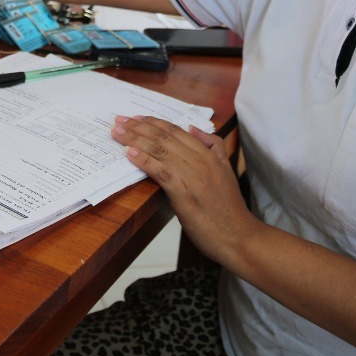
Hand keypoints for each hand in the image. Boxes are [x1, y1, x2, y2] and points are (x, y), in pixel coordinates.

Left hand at [112, 115, 255, 264]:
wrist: (238, 236)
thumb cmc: (229, 208)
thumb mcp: (226, 170)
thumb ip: (213, 147)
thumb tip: (194, 129)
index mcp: (209, 155)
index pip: (176, 131)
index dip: (154, 122)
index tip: (136, 118)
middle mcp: (201, 161)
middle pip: (164, 137)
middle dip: (139, 127)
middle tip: (119, 120)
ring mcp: (193, 176)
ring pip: (160, 150)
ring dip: (135, 139)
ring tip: (117, 132)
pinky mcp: (184, 194)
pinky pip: (161, 171)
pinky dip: (144, 160)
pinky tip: (129, 153)